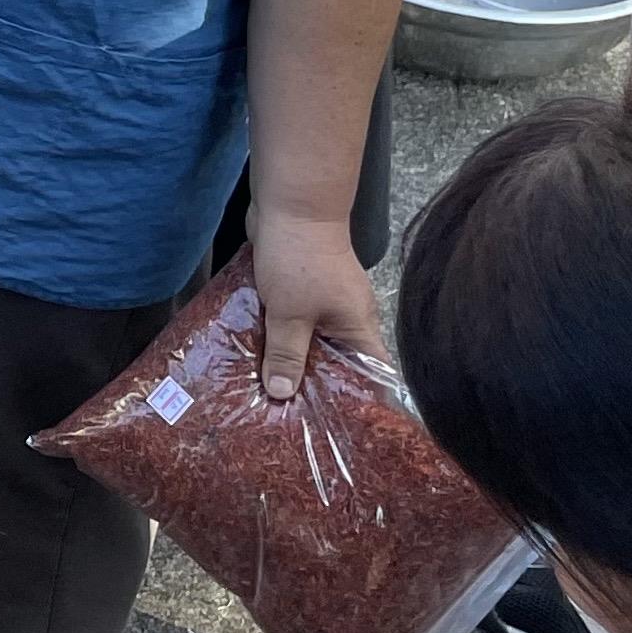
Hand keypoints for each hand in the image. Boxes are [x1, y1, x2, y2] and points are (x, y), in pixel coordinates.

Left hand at [245, 212, 382, 404]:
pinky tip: (257, 356)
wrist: (290, 205)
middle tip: (295, 417)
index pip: (374, 374)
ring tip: (270, 394)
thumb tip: (283, 395)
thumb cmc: (299, 259)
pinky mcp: (299, 289)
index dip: (364, 400)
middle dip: (317, 385)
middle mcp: (346, 317)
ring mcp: (323, 301)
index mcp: (359, 326)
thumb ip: (288, 354)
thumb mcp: (291, 314)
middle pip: (338, 361)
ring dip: (292, 359)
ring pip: (310, 341)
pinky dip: (278, 336)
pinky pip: (292, 321)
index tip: (348, 427)